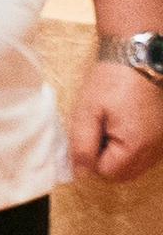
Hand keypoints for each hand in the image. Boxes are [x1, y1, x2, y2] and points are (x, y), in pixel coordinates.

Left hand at [73, 56, 162, 183]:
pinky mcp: (162, 136)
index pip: (107, 173)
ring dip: (117, 154)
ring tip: (110, 125)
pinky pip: (143, 155)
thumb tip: (81, 175)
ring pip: (133, 166)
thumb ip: (82, 146)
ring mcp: (161, 143)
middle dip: (105, 158)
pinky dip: (130, 147)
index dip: (91, 156)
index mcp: (136, 146)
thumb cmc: (109, 83)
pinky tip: (122, 125)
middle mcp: (155, 150)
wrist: (137, 59)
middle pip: (123, 174)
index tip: (90, 132)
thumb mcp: (86, 113)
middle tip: (99, 129)